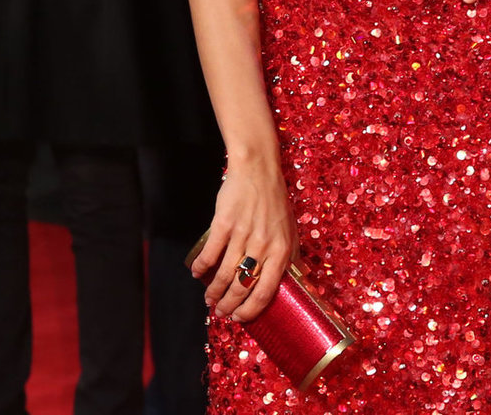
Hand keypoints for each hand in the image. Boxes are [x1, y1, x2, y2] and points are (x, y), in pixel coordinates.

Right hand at [190, 153, 295, 322]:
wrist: (258, 171)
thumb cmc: (275, 202)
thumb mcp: (291, 232)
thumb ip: (291, 258)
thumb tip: (293, 284)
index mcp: (281, 252)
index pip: (266, 292)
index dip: (251, 310)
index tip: (241, 319)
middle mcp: (263, 246)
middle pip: (242, 286)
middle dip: (229, 305)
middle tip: (221, 312)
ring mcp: (242, 235)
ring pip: (225, 273)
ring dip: (214, 291)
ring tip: (209, 300)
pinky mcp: (223, 223)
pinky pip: (211, 252)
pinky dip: (201, 266)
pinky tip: (197, 274)